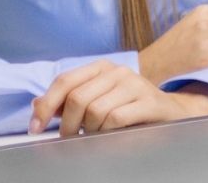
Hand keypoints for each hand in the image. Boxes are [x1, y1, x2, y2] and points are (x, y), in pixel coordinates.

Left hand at [29, 61, 207, 135]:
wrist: (170, 113)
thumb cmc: (128, 109)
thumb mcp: (97, 101)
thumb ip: (68, 101)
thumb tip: (37, 105)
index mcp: (101, 68)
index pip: (65, 81)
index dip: (46, 106)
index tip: (36, 128)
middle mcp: (118, 71)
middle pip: (77, 98)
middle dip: (68, 125)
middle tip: (71, 138)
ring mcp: (135, 84)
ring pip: (95, 111)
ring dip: (90, 131)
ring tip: (97, 135)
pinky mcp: (149, 101)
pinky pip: (115, 119)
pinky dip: (106, 132)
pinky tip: (110, 135)